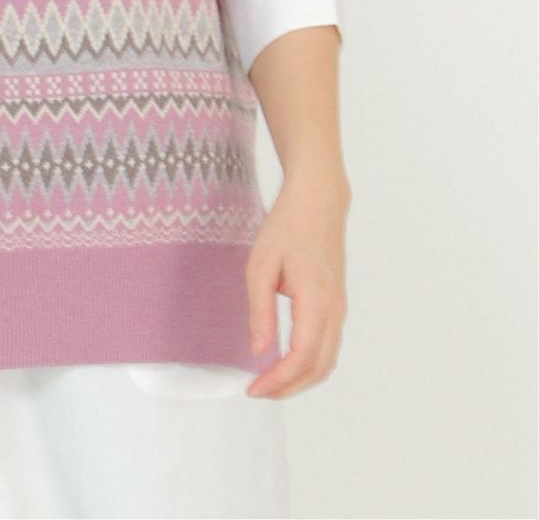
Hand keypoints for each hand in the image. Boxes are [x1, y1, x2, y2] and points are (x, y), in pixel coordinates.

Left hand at [245, 175, 349, 399]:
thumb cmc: (287, 227)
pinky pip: (328, 345)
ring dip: (301, 378)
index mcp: (317, 301)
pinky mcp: (337, 303)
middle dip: (289, 387)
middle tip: (258, 391)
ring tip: (270, 382)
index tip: (253, 389)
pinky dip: (310, 363)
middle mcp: (335, 310)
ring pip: (327, 360)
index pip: (301, 357)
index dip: (278, 380)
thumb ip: (260, 311)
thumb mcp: (261, 266)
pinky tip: (287, 360)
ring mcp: (340, 308)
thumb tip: (258, 350)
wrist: (317, 201)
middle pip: (319, 368)